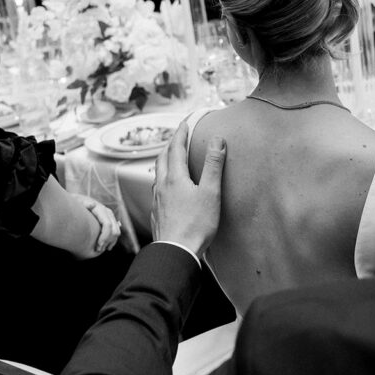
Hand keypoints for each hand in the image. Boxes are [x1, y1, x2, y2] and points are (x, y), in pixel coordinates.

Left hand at [79, 197, 120, 252]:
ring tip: (100, 249)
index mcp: (100, 209)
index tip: (97, 246)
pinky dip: (112, 240)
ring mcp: (109, 216)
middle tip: (97, 250)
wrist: (76, 202)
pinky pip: (115, 232)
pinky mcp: (109, 220)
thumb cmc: (74, 204)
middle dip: (107, 241)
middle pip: (114, 230)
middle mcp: (107, 212)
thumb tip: (93, 204)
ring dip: (110, 242)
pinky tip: (107, 247)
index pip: (108, 225)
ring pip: (116, 232)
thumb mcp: (77, 203)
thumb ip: (84, 204)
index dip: (104, 237)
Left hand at [152, 121, 225, 256]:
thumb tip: (217, 140)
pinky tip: (167, 187)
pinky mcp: (157, 212)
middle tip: (178, 136)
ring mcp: (157, 200)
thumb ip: (213, 165)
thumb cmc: (196, 224)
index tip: (185, 122)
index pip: (176, 148)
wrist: (176, 251)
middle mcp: (162, 186)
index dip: (181, 133)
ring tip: (172, 157)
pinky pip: (157, 188)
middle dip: (171, 144)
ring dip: (165, 160)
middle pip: (163, 157)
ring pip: (158, 173)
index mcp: (175, 178)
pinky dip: (163, 178)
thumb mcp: (210, 192)